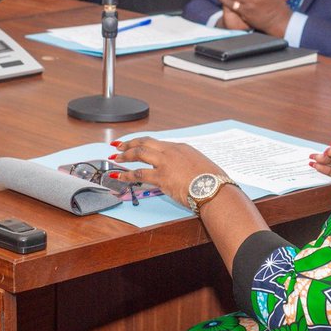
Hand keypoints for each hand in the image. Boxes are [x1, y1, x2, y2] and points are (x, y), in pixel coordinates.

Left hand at [109, 137, 225, 207]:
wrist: (215, 188)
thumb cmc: (212, 181)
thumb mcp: (200, 166)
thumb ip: (187, 166)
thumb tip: (182, 173)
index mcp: (181, 148)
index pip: (157, 142)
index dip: (143, 142)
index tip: (136, 144)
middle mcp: (171, 151)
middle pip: (145, 142)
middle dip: (130, 143)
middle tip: (119, 146)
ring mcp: (165, 163)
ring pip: (139, 154)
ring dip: (125, 156)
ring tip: (115, 158)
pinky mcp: (161, 177)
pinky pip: (139, 174)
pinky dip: (126, 175)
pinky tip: (118, 177)